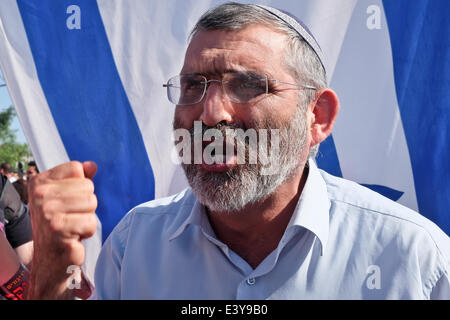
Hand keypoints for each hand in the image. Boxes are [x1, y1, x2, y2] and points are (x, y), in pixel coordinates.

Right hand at [27, 161, 97, 298]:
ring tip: (72, 227)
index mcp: (39, 182)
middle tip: (70, 217)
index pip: (77, 168)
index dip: (80, 186)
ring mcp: (47, 213)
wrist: (49, 260)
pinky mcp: (58, 230)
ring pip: (91, 203)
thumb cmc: (60, 225)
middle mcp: (40, 195)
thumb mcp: (66, 198)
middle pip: (87, 186)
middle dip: (85, 204)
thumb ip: (79, 179)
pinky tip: (73, 237)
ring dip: (87, 218)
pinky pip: (91, 222)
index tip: (68, 201)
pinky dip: (87, 232)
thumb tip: (92, 165)